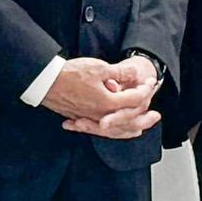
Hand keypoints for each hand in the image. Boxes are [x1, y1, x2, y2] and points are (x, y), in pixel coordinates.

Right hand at [46, 55, 160, 139]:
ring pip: (115, 130)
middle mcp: (101, 115)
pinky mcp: (81, 118)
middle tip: (156, 116)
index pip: (134, 100)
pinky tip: (112, 131)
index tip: (150, 82)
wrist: (45, 82)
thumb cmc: (70, 74)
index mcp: (108, 103)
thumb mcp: (99, 68)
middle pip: (129, 121)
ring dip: (129, 129)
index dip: (145, 90)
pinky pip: (101, 130)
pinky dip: (111, 131)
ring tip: (139, 129)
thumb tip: (136, 74)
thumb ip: (120, 73)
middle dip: (144, 118)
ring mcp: (90, 118)